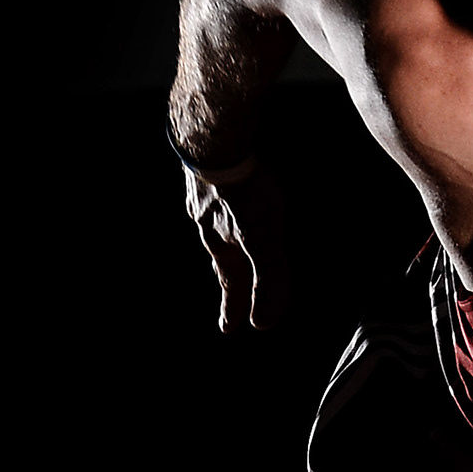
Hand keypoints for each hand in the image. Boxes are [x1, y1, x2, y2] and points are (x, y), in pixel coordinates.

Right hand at [185, 161, 288, 333]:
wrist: (216, 142)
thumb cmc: (243, 195)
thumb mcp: (262, 242)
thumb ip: (266, 281)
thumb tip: (261, 323)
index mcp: (221, 246)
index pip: (231, 284)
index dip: (233, 307)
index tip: (229, 329)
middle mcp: (208, 224)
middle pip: (221, 257)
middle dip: (228, 276)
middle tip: (228, 290)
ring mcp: (206, 196)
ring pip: (216, 226)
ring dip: (223, 240)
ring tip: (227, 243)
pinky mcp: (210, 170)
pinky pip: (217, 195)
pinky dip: (223, 205)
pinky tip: (226, 196)